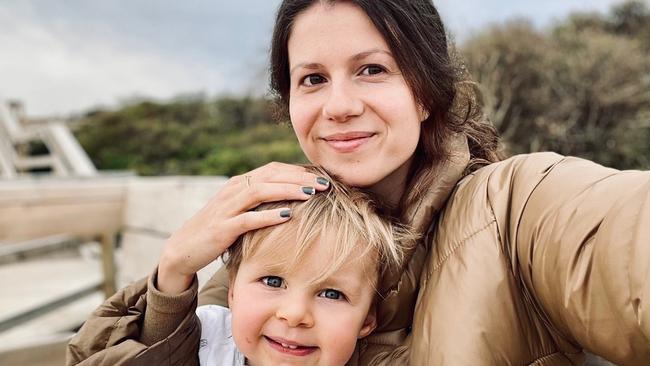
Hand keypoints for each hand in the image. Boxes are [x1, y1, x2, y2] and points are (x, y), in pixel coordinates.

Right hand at [157, 162, 329, 293]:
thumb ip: (261, 201)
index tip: (322, 177)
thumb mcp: (240, 210)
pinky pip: (248, 219)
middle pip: (271, 176)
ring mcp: (227, 208)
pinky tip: (288, 215)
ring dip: (288, 191)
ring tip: (311, 194)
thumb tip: (294, 198)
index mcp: (240, 184)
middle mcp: (234, 190)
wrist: (184, 248)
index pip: (274, 169)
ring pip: (261, 192)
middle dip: (300, 178)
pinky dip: (269, 215)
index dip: (299, 171)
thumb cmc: (219, 229)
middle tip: (325, 184)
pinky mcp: (223, 228)